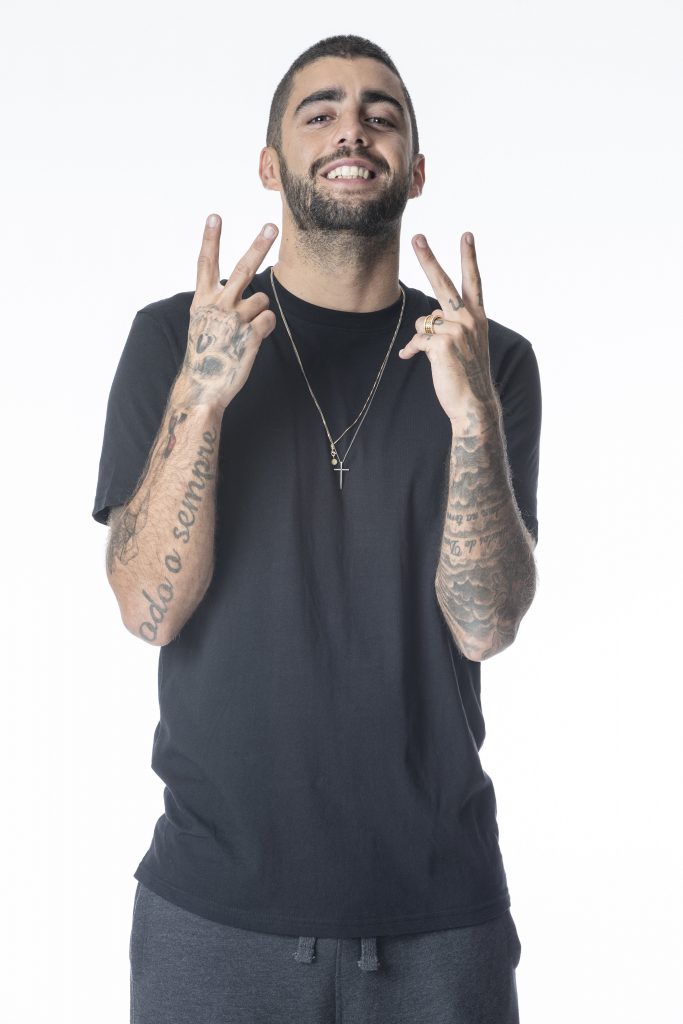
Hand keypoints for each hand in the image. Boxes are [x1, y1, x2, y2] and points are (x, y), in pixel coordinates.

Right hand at [178, 215, 278, 408]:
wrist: (204, 385)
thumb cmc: (206, 353)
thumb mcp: (204, 322)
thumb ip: (220, 303)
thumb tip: (250, 293)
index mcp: (203, 300)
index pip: (206, 263)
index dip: (210, 239)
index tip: (215, 216)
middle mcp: (218, 305)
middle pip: (243, 268)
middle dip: (258, 246)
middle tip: (272, 226)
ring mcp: (235, 319)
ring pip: (261, 300)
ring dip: (259, 312)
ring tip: (243, 331)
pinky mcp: (251, 334)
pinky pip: (269, 318)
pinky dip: (266, 327)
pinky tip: (252, 340)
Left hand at [398, 232, 498, 431]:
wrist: (473, 403)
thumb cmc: (466, 375)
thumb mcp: (464, 345)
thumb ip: (447, 326)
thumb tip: (422, 322)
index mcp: (477, 317)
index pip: (474, 282)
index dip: (469, 257)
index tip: (467, 234)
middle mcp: (469, 319)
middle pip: (443, 283)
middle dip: (429, 258)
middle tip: (417, 237)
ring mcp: (456, 330)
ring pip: (423, 321)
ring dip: (420, 337)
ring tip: (434, 355)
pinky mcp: (441, 343)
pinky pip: (416, 340)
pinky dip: (412, 350)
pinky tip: (413, 359)